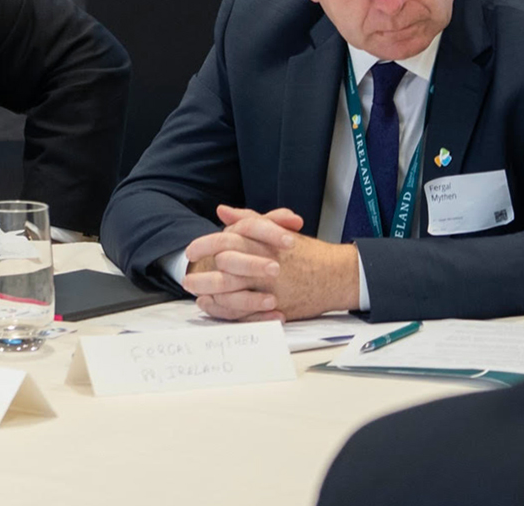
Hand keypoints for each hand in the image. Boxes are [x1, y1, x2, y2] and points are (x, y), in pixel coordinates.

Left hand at [181, 204, 360, 320]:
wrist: (337, 275)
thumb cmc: (306, 252)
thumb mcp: (276, 230)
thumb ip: (247, 220)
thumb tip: (221, 211)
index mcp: (262, 243)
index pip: (225, 240)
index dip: (204, 245)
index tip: (190, 251)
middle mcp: (264, 264)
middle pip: (224, 268)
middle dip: (202, 274)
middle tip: (187, 279)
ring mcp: (270, 288)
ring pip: (232, 292)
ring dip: (210, 293)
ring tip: (196, 294)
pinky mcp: (276, 308)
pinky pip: (245, 312)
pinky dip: (227, 311)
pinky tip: (215, 307)